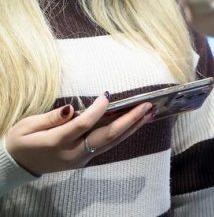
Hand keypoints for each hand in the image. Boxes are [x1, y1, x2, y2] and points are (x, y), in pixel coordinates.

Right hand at [3, 95, 151, 175]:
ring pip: (111, 142)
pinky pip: (107, 146)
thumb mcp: (27, 126)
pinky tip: (135, 123)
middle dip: (128, 120)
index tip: (107, 95)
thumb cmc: (20, 141)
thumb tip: (72, 109)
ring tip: (149, 113)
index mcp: (56, 143)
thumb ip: (51, 118)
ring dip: (132, 127)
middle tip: (146, 106)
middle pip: (105, 136)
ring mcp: (80, 159)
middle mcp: (72, 153)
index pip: (82, 125)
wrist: (17, 166)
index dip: (96, 110)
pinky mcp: (84, 160)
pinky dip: (123, 133)